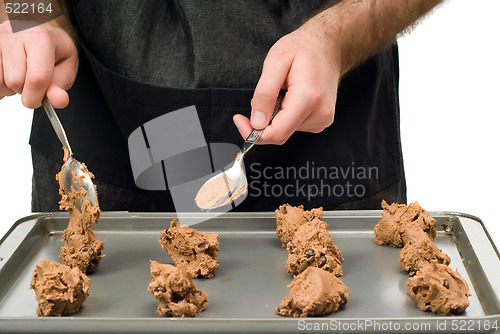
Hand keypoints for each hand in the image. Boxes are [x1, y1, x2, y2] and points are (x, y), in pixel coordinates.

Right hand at [0, 19, 77, 107]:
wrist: (37, 25)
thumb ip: (61, 85)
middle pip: (15, 81)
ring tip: (22, 77)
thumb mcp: (67, 64)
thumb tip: (58, 101)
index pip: (37, 78)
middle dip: (26, 91)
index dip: (38, 96)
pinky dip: (1, 84)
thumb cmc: (53, 46)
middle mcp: (15, 35)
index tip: (41, 99)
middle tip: (34, 83)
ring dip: (11, 88)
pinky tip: (10, 75)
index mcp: (41, 38)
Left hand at [233, 19, 340, 144]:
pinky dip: (285, 114)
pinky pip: (294, 126)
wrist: (328, 46)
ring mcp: (323, 119)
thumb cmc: (302, 48)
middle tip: (265, 95)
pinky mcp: (322, 121)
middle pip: (280, 134)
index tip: (239, 120)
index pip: (277, 133)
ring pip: (285, 130)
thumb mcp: (276, 62)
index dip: (253, 133)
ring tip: (284, 90)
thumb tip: (257, 123)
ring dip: (275, 114)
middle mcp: (320, 113)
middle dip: (264, 120)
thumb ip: (265, 93)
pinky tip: (291, 96)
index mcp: (308, 98)